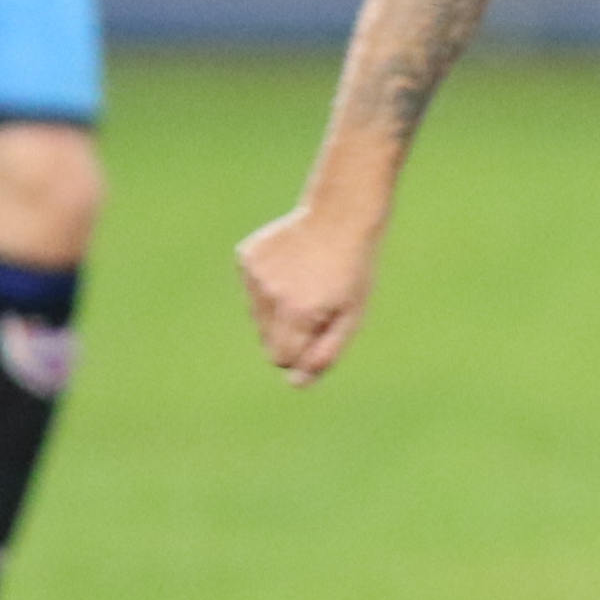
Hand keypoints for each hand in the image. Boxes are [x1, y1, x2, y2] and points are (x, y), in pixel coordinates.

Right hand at [237, 205, 378, 387]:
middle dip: (288, 332)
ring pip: (256, 314)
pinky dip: (268, 282)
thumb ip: (325, 354)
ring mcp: (254, 275)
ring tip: (305, 281)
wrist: (341, 216)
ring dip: (277, 307)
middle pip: (266, 339)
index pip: (281, 359)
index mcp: (299, 314)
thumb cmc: (353, 271)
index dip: (300, 351)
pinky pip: (252, 287)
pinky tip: (291, 263)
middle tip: (315, 303)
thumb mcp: (351, 316)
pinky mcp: (245, 257)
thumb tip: (296, 384)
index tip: (317, 332)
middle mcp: (271, 296)